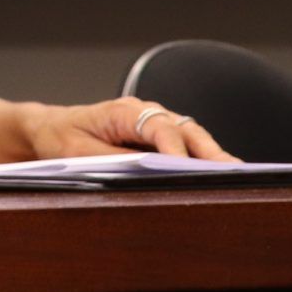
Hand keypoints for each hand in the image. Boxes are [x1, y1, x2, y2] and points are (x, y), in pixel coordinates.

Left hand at [21, 97, 234, 160]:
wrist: (51, 128)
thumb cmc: (62, 138)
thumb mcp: (77, 152)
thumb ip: (111, 159)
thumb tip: (143, 171)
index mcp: (123, 112)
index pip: (157, 127)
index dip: (174, 148)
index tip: (187, 167)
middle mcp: (145, 113)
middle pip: (186, 130)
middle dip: (210, 152)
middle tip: (235, 173)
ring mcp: (156, 123)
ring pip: (193, 137)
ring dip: (214, 156)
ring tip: (240, 179)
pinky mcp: (160, 136)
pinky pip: (187, 145)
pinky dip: (205, 160)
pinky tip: (222, 178)